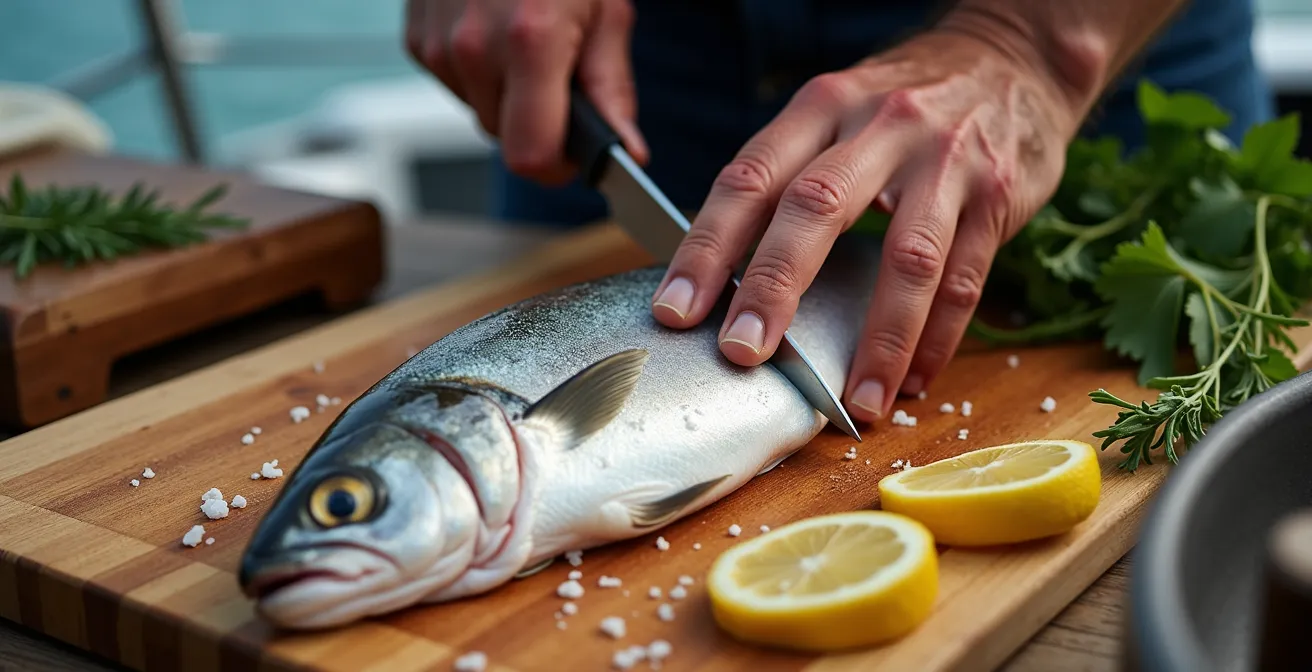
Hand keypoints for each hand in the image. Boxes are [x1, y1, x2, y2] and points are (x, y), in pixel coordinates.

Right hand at [404, 0, 648, 183]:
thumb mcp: (606, 12)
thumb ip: (612, 89)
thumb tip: (626, 152)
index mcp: (529, 43)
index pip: (531, 157)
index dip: (559, 166)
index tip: (577, 154)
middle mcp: (473, 47)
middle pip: (505, 141)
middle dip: (538, 125)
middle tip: (561, 79)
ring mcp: (437, 44)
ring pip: (480, 114)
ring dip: (508, 98)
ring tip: (527, 45)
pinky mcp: (416, 39)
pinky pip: (455, 86)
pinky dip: (480, 74)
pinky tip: (495, 34)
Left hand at [649, 26, 1079, 421]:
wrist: (1010, 57)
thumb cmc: (902, 105)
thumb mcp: (837, 113)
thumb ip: (788, 178)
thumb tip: (722, 276)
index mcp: (822, 107)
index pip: (750, 178)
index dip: (706, 248)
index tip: (675, 310)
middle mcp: (880, 126)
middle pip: (815, 209)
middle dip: (773, 288)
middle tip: (742, 353)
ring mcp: (946, 160)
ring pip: (907, 260)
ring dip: (877, 340)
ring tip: (856, 403)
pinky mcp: (999, 195)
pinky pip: (964, 280)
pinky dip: (935, 339)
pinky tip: (909, 380)